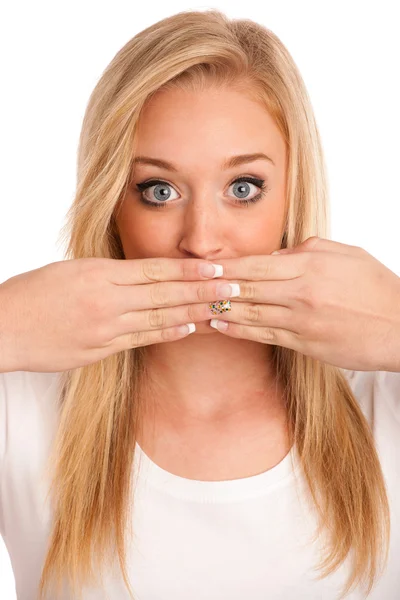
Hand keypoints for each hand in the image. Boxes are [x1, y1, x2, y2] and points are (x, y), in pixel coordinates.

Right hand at [0, 257, 227, 372]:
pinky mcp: (99, 350)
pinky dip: (165, 334)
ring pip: (157, 319)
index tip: (215, 267)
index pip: (154, 270)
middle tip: (233, 287)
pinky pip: (139, 340)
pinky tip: (187, 330)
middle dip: (202, 291)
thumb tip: (140, 275)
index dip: (187, 270)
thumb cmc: (32, 293)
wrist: (3, 327)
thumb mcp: (71, 270)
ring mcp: (104, 328)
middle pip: (164, 294)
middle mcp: (106, 300)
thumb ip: (108, 274)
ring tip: (220, 309)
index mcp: (99, 274)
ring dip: (192, 314)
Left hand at [209, 237, 399, 371]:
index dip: (226, 265)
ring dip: (219, 310)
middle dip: (214, 286)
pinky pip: (263, 335)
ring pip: (250, 313)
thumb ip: (307, 250)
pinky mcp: (304, 343)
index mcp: (309, 266)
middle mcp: (300, 293)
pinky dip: (239, 330)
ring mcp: (301, 321)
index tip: (203, 265)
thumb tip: (275, 253)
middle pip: (246, 288)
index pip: (256, 264)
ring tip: (193, 306)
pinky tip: (220, 326)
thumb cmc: (376, 287)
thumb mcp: (345, 255)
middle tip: (187, 285)